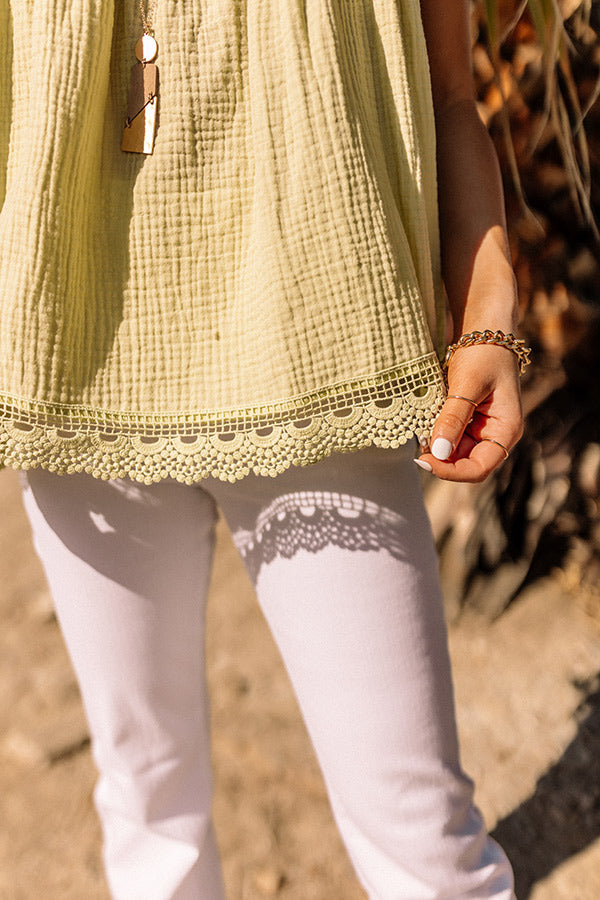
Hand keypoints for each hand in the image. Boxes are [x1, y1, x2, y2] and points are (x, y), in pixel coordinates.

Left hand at [415, 343, 523, 481]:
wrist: (485, 329)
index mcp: (506, 429)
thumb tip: (438, 452)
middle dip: (441, 461)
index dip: (452, 472)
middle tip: (416, 450)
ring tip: (419, 435)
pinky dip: (436, 436)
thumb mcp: (467, 384)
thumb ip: (453, 418)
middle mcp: (496, 434)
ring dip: (437, 449)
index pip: (480, 468)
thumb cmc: (483, 352)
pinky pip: (451, 438)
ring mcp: (482, 429)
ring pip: (456, 454)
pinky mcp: (469, 421)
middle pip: (466, 464)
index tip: (425, 461)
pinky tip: (424, 427)